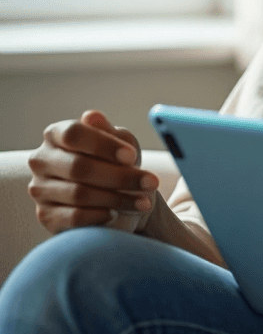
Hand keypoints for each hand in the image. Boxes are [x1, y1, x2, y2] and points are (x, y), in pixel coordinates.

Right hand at [29, 110, 158, 234]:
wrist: (115, 197)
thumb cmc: (117, 163)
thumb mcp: (121, 145)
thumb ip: (110, 132)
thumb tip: (93, 117)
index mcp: (57, 135)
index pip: (74, 134)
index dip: (103, 145)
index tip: (131, 157)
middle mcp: (42, 160)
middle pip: (79, 167)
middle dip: (121, 176)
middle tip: (151, 183)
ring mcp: (40, 189)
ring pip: (79, 194)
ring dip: (118, 198)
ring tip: (144, 202)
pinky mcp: (46, 215)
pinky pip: (74, 217)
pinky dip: (100, 215)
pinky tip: (116, 213)